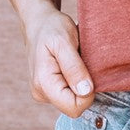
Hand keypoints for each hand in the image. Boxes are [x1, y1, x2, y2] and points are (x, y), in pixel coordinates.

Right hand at [22, 1, 94, 117]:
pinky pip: (70, 91)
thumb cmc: (52, 28)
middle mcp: (41, 93)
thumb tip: (86, 92)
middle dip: (85, 87)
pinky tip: (74, 63)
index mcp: (43, 84)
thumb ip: (74, 68)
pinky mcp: (50, 88)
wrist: (39, 22)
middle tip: (83, 62)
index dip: (88, 94)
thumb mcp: (64, 42)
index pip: (74, 108)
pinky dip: (77, 79)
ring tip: (77, 60)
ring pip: (74, 99)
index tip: (90, 70)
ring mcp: (45, 92)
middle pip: (75, 106)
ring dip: (81, 81)